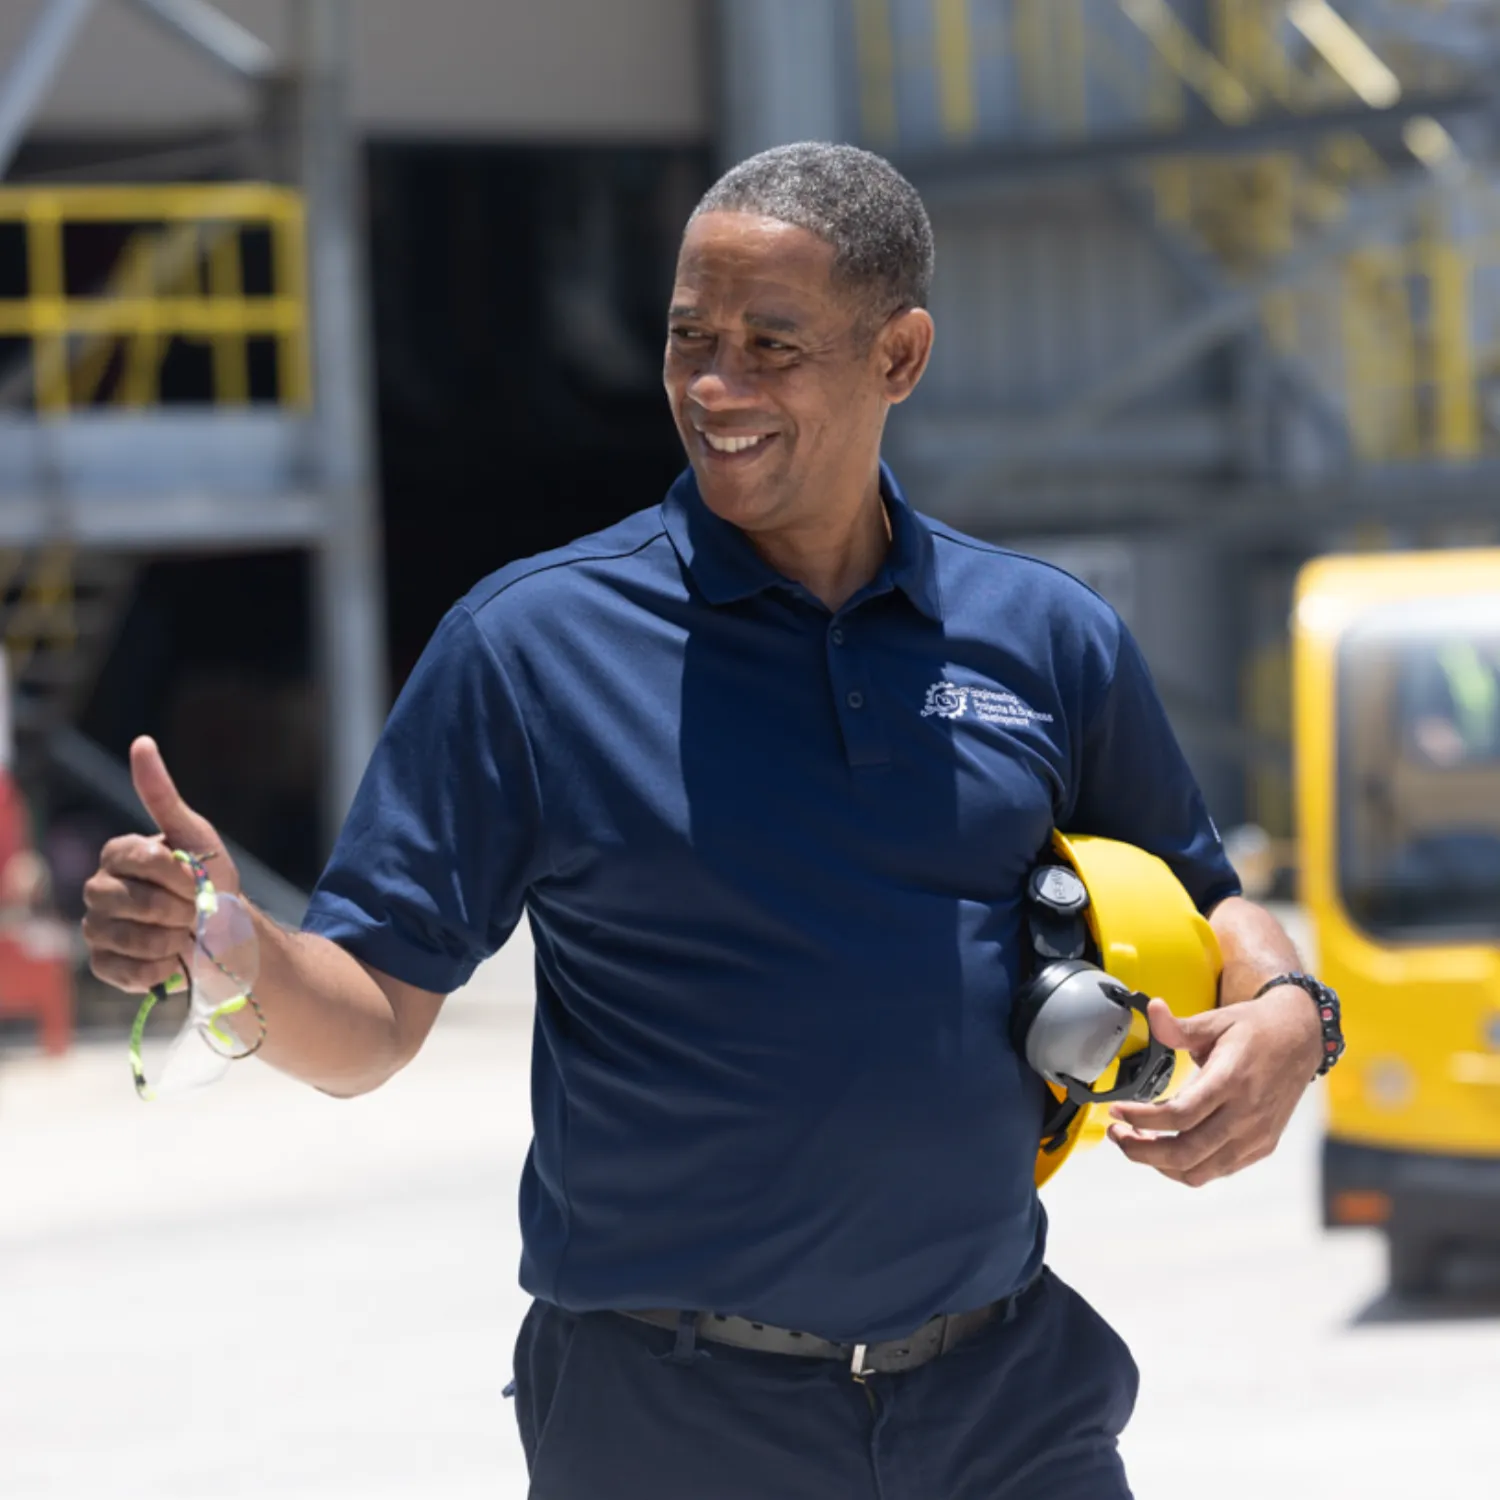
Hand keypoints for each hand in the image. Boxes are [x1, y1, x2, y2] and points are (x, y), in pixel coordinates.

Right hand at [81, 736, 239, 994]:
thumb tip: (141, 742)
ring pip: (129, 937)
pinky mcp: (103, 965)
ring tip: (184, 933)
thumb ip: (162, 795)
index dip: (180, 876)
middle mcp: (98, 889)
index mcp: (118, 854)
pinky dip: (161, 967)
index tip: (200, 881)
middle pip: (133, 902)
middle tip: (195, 910)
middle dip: (179, 908)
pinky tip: (172, 958)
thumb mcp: (196, 837)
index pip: (144, 860)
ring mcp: (96, 929)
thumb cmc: (210, 882)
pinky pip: (126, 971)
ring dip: (173, 939)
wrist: (224, 934)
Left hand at [1104, 988, 1322, 1186]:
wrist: (1300, 1039)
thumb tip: (1153, 1009)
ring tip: (1137, 1141)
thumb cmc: (1254, 1029)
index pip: (1179, 1115)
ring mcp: (1255, 1136)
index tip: (1115, 1109)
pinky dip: (1186, 1167)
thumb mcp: (1215, 1021)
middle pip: (1185, 1153)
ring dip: (1161, 1164)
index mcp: (1231, 1081)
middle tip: (1117, 1133)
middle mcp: (1245, 1115)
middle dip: (1142, 1151)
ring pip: (1199, 1171)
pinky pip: (1217, 1170)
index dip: (1142, 1118)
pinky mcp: (1261, 1146)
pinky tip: (1167, 1145)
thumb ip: (1179, 1026)